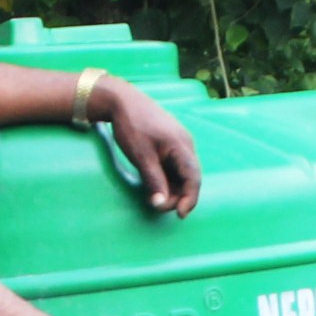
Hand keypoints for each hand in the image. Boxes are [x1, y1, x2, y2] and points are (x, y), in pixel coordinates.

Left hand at [102, 86, 202, 216]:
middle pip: (190, 178)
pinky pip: (175, 166)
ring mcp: (179, 143)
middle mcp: (185, 145)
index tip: (180, 215)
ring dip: (172, 188)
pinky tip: (156, 185)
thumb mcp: (141, 157)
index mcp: (182, 146)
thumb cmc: (132, 126)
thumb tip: (161, 204)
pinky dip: (168, 179)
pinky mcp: (171, 144)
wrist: (122, 100)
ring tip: (155, 197)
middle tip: (158, 205)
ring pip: (182, 173)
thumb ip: (154, 181)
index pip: (193, 179)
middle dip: (178, 196)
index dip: (190, 199)